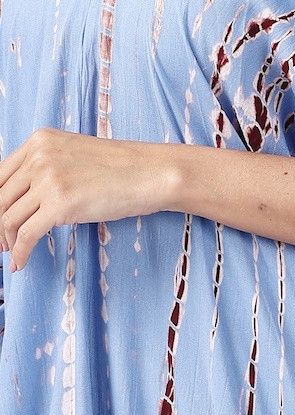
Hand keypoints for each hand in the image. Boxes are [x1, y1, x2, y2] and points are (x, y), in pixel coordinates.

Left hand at [0, 128, 177, 270]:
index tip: (0, 221)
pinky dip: (20, 252)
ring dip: (7, 241)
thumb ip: (51, 168)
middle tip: (2, 243)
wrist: (150, 173)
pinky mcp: (59, 205)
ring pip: (8, 216)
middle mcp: (38, 157)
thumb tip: (35, 197)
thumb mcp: (77, 157)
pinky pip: (27, 234)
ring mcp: (47, 180)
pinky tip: (21, 263)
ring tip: (11, 255)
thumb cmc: (123, 171)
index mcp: (39, 142)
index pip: (0, 174)